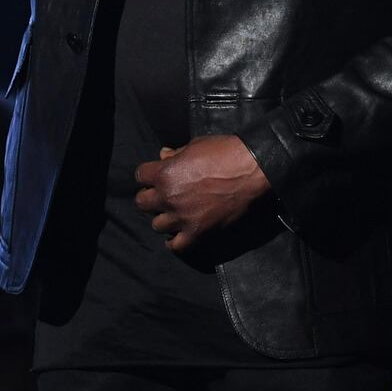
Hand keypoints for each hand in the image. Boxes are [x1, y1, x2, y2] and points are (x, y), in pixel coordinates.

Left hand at [133, 135, 270, 252]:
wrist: (251, 170)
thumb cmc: (224, 152)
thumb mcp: (195, 145)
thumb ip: (176, 153)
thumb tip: (163, 155)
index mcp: (165, 173)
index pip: (140, 176)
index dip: (147, 174)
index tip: (154, 175)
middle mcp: (169, 197)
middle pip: (143, 202)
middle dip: (150, 196)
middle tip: (162, 194)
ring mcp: (182, 217)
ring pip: (157, 225)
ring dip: (164, 217)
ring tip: (173, 212)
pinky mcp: (198, 232)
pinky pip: (176, 245)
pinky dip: (174, 241)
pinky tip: (178, 233)